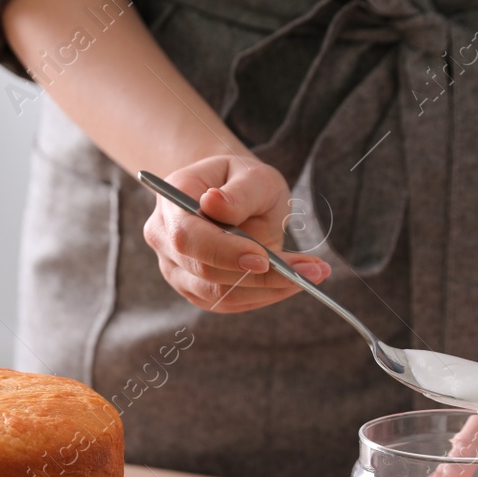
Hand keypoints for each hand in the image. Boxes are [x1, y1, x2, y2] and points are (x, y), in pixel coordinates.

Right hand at [143, 155, 331, 312]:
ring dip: (269, 289)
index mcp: (172, 200)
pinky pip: (228, 303)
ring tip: (313, 273)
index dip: (223, 252)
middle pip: (203, 271)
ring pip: (218, 294)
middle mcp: (165, 238)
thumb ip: (239, 191)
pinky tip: (293, 280)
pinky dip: (265, 295)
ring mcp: (175, 268)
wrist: (231, 194)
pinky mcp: (195, 290)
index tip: (264, 258)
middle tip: (310, 270)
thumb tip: (215, 203)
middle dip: (259, 276)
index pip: (187, 237)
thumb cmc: (242, 180)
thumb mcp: (253, 173)